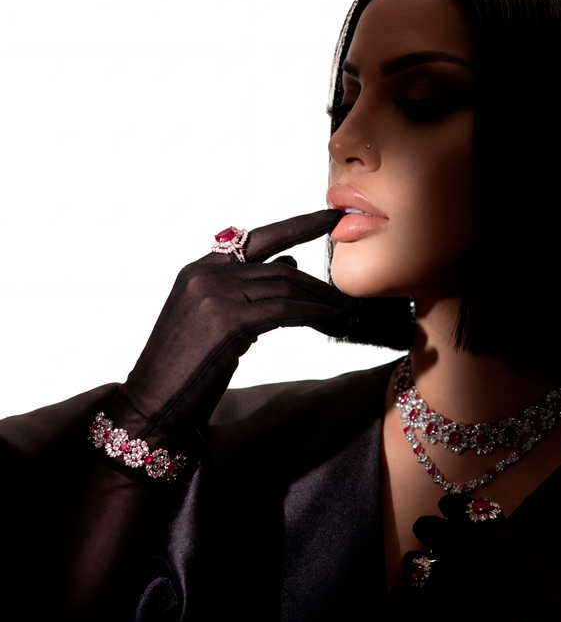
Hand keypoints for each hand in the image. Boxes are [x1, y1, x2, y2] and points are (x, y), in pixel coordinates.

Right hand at [107, 209, 348, 452]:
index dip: (300, 225)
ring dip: (323, 302)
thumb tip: (290, 263)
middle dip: (319, 284)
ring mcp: (214, 293)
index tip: (331, 217)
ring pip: (287, 287)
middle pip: (280, 268)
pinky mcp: (227, 319)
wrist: (153, 404)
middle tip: (348, 300)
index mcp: (200, 268)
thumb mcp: (217, 320)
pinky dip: (316, 315)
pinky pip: (286, 310)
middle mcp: (206, 273)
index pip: (258, 238)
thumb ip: (249, 290)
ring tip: (347, 316)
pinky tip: (334, 324)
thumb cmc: (185, 369)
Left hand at [407, 493, 560, 621]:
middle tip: (434, 536)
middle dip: (432, 531)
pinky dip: (402, 596)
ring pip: (414, 562)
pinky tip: (403, 595)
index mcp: (501, 539)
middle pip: (431, 528)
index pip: (464, 507)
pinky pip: (402, 599)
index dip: (455, 508)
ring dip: (418, 563)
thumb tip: (525, 510)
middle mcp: (469, 556)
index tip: (452, 511)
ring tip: (419, 567)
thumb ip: (538, 536)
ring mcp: (445, 590)